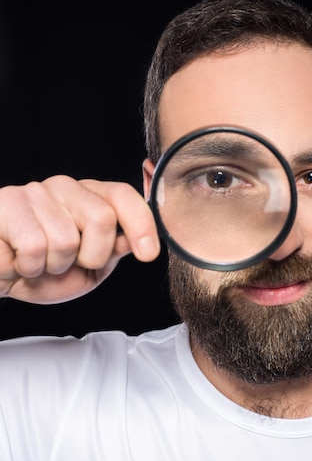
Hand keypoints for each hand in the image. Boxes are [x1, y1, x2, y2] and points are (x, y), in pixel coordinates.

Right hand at [0, 175, 159, 303]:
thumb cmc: (42, 272)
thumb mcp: (87, 269)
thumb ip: (113, 251)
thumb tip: (135, 240)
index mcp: (87, 197)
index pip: (122, 196)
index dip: (141, 223)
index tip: (148, 253)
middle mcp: (63, 188)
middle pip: (102, 218)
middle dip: (91, 257)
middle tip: (68, 264)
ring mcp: (33, 193)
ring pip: (65, 240)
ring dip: (52, 267)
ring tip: (38, 264)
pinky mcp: (6, 205)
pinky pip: (33, 248)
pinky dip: (27, 268)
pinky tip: (17, 261)